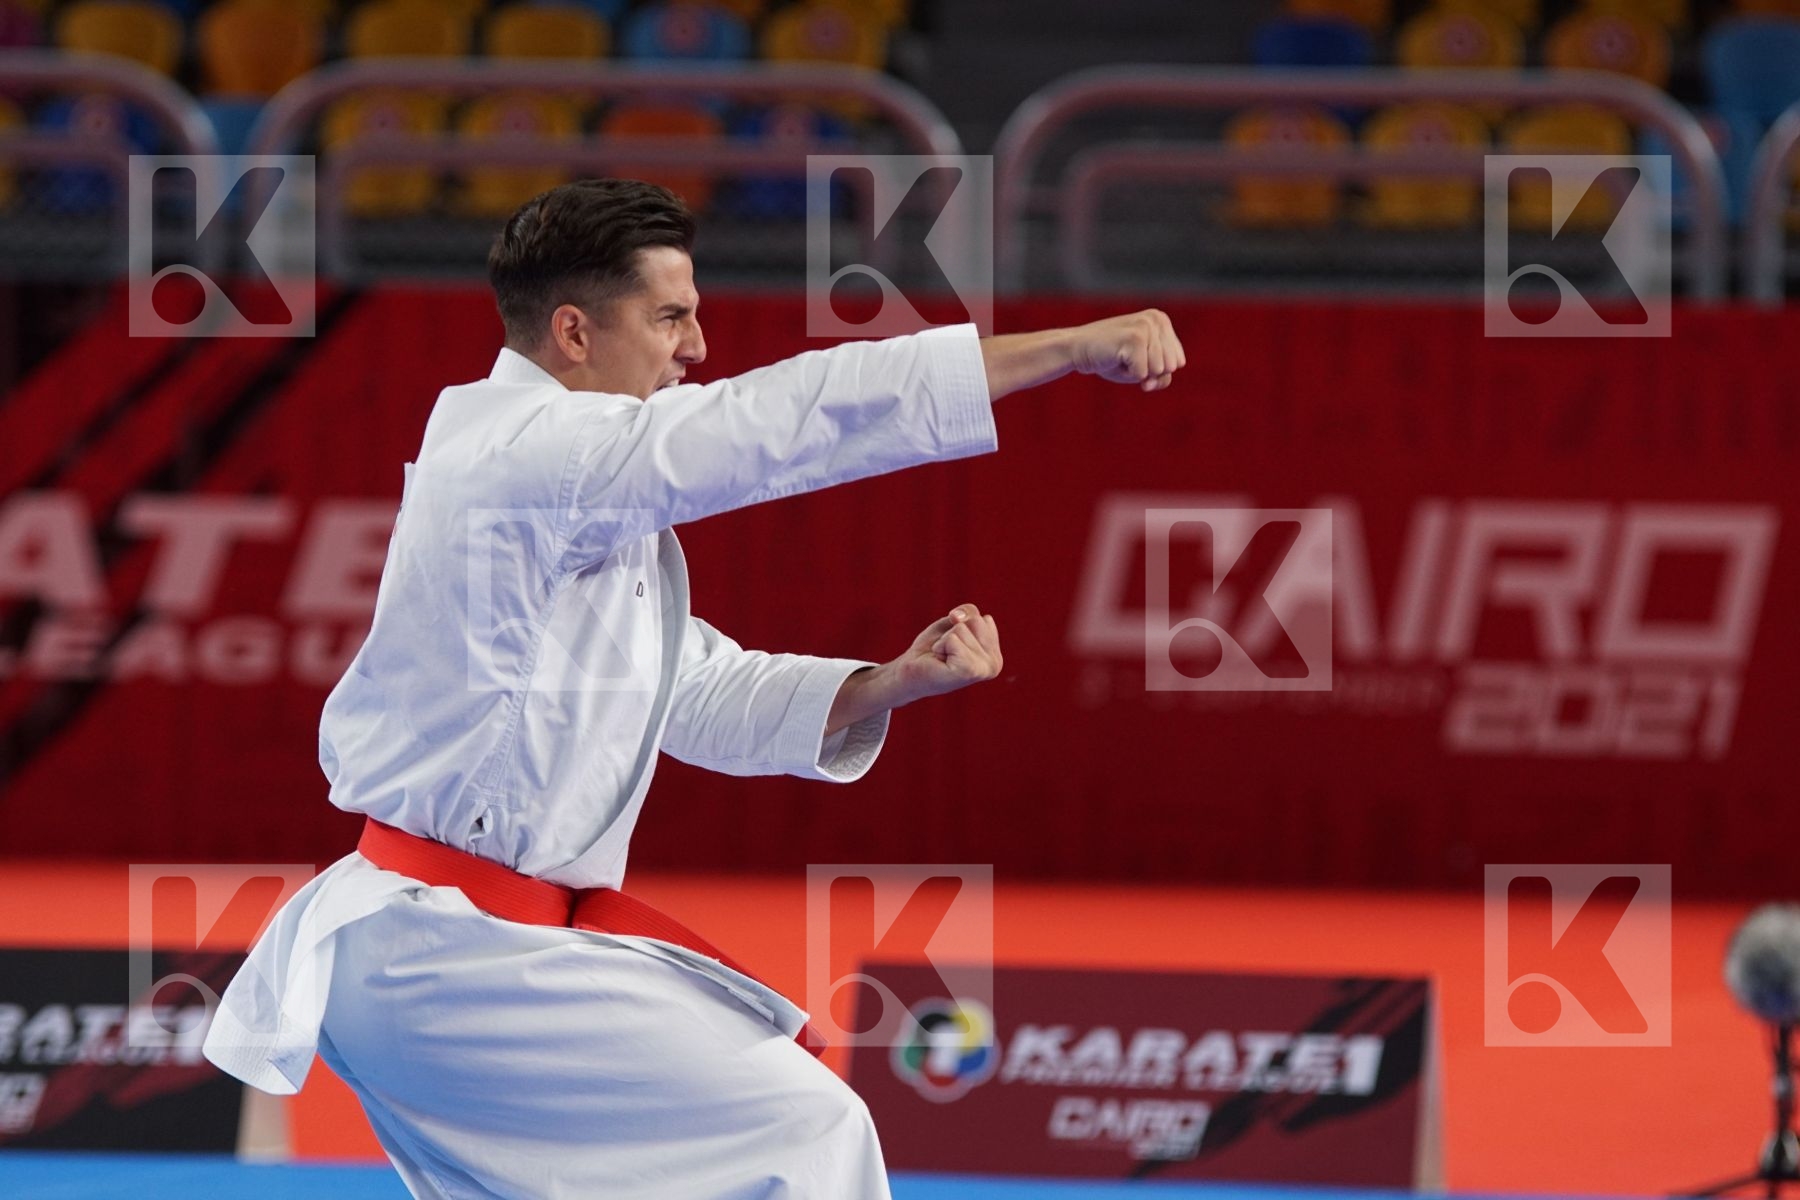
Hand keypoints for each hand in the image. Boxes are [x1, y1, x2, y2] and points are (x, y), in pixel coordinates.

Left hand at [889, 603, 1003, 701]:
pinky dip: (940, 646)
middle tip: (946, 652)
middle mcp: (994, 664)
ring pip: (962, 628)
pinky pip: (952, 638)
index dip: (960, 626)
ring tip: (943, 656)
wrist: (910, 674)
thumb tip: (957, 617)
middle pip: (975, 620)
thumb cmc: (933, 650)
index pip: (983, 618)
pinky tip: (939, 661)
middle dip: (953, 631)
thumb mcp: (955, 623)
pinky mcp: (969, 671)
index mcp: (995, 656)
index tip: (953, 647)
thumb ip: (968, 613)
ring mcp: (983, 669)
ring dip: (945, 639)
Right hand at [1068, 310, 1185, 391]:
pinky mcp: (1135, 338)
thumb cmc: (1111, 358)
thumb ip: (1161, 377)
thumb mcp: (1144, 368)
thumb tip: (1150, 382)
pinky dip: (1127, 374)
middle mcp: (1156, 320)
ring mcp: (1146, 327)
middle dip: (1148, 371)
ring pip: (1158, 371)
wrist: (1078, 350)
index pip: (1178, 362)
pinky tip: (1114, 359)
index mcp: (1162, 321)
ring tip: (1120, 358)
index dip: (1156, 369)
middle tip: (1126, 358)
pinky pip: (1142, 374)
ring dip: (1136, 372)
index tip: (1137, 358)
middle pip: (1170, 367)